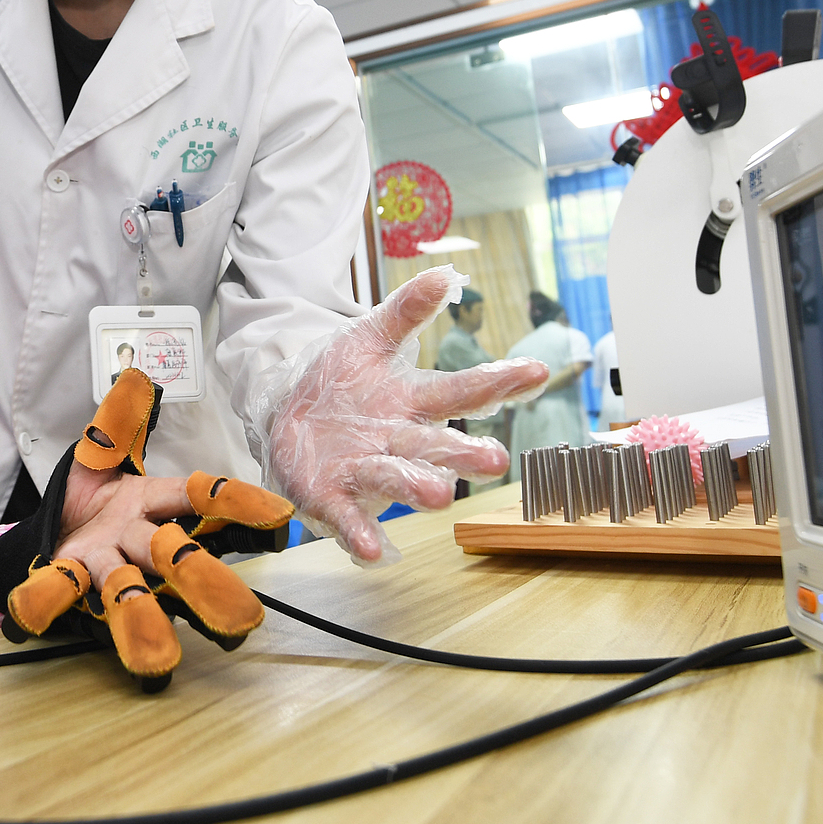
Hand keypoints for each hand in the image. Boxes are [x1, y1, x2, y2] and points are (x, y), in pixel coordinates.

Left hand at [0, 371, 293, 691]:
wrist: (43, 535)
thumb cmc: (88, 500)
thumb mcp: (99, 455)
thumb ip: (118, 424)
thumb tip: (136, 377)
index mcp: (152, 504)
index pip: (202, 499)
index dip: (239, 506)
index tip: (281, 520)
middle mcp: (136, 541)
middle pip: (177, 559)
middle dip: (206, 585)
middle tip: (243, 618)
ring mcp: (103, 566)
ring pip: (129, 592)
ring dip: (142, 622)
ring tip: (160, 659)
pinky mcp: (67, 582)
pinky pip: (55, 592)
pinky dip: (42, 601)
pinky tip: (27, 618)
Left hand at [260, 267, 547, 563]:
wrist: (285, 416)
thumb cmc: (338, 384)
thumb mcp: (367, 339)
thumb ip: (405, 311)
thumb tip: (446, 274)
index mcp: (412, 403)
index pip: (461, 391)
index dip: (498, 381)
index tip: (537, 371)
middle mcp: (398, 441)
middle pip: (436, 447)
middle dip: (463, 455)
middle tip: (494, 460)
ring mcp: (367, 470)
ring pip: (399, 479)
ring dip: (418, 488)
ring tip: (440, 496)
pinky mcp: (334, 496)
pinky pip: (351, 517)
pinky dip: (362, 533)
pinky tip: (372, 549)